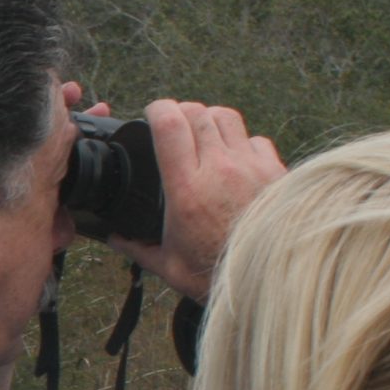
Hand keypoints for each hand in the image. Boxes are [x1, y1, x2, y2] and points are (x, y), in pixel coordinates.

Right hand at [109, 97, 284, 303]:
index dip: (158, 109)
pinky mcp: (274, 171)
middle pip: (198, 113)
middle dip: (182, 112)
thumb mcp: (169, 266)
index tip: (152, 114)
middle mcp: (219, 169)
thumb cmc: (218, 275)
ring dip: (211, 119)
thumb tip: (116, 239)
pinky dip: (242, 142)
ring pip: (227, 117)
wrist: (271, 280)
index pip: (170, 125)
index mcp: (186, 189)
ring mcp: (249, 166)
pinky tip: (235, 159)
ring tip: (204, 135)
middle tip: (175, 125)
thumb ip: (138, 248)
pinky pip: (255, 139)